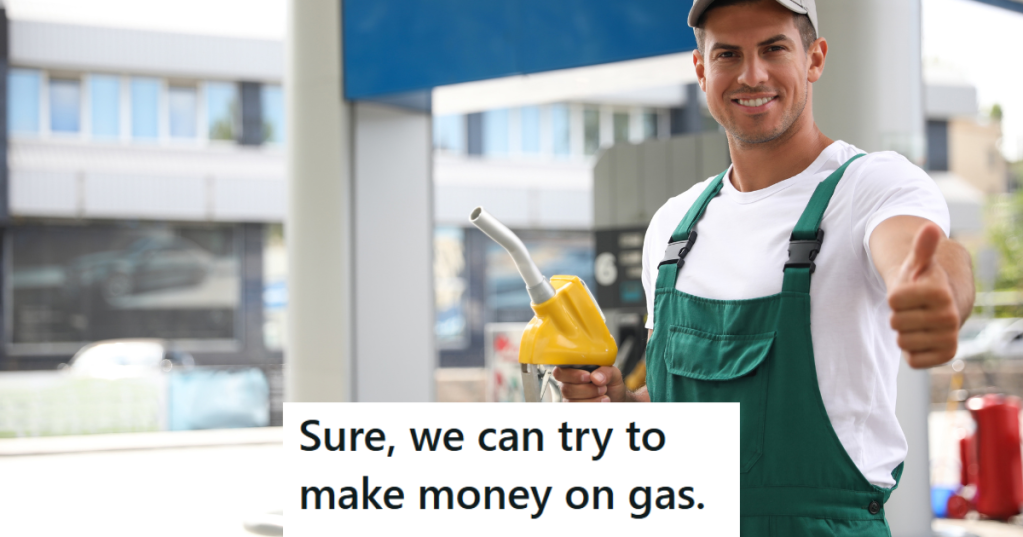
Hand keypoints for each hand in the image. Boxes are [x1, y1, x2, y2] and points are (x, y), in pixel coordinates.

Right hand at [553, 366, 628, 402]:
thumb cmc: (610, 383)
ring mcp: (569, 399)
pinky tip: (602, 404)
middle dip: (587, 389)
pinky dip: (592, 407)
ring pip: (572, 402)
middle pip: (566, 389)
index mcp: (572, 370)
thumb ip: (606, 371)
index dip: (572, 375)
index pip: (560, 372)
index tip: (588, 377)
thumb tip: (596, 378)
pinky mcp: (575, 409)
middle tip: (602, 388)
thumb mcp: (613, 373)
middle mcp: (567, 385)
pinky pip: (578, 411)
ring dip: (591, 400)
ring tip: (605, 397)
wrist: (616, 398)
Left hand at [888, 224, 959, 367]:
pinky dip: (912, 351)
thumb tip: (930, 227)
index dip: (895, 296)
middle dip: (899, 315)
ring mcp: (949, 337)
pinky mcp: (945, 356)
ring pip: (902, 341)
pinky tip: (922, 338)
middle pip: (895, 322)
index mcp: (940, 293)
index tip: (910, 292)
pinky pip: (912, 359)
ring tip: (918, 322)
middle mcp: (949, 317)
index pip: (892, 301)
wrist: (943, 305)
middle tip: (913, 309)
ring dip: (904, 333)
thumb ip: (922, 247)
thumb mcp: (919, 263)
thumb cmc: (923, 282)